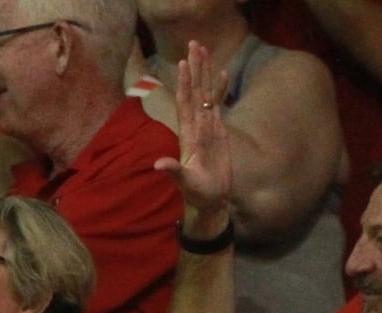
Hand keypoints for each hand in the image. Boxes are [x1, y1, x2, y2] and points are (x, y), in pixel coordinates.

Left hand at [154, 41, 233, 217]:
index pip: (185, 103)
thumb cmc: (197, 193)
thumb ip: (173, 172)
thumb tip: (158, 165)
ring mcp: (207, 127)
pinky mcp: (218, 131)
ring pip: (205, 94)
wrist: (210, 199)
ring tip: (205, 50)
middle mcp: (196, 126)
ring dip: (205, 73)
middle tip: (194, 44)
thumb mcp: (185, 183)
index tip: (184, 63)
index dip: (184, 84)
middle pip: (195, 91)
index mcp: (188, 134)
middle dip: (194, 68)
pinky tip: (223, 74)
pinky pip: (218, 106)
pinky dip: (220, 90)